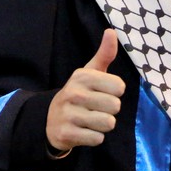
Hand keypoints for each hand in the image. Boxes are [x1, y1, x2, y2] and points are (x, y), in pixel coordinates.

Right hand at [46, 29, 124, 151]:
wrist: (51, 119)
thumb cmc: (79, 93)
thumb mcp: (89, 73)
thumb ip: (104, 54)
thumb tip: (111, 31)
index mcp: (83, 76)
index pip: (120, 87)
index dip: (115, 92)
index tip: (103, 92)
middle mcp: (74, 93)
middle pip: (115, 106)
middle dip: (110, 110)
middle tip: (96, 108)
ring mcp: (69, 114)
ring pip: (108, 123)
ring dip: (103, 125)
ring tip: (91, 119)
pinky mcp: (67, 133)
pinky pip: (98, 139)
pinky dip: (95, 137)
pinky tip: (84, 130)